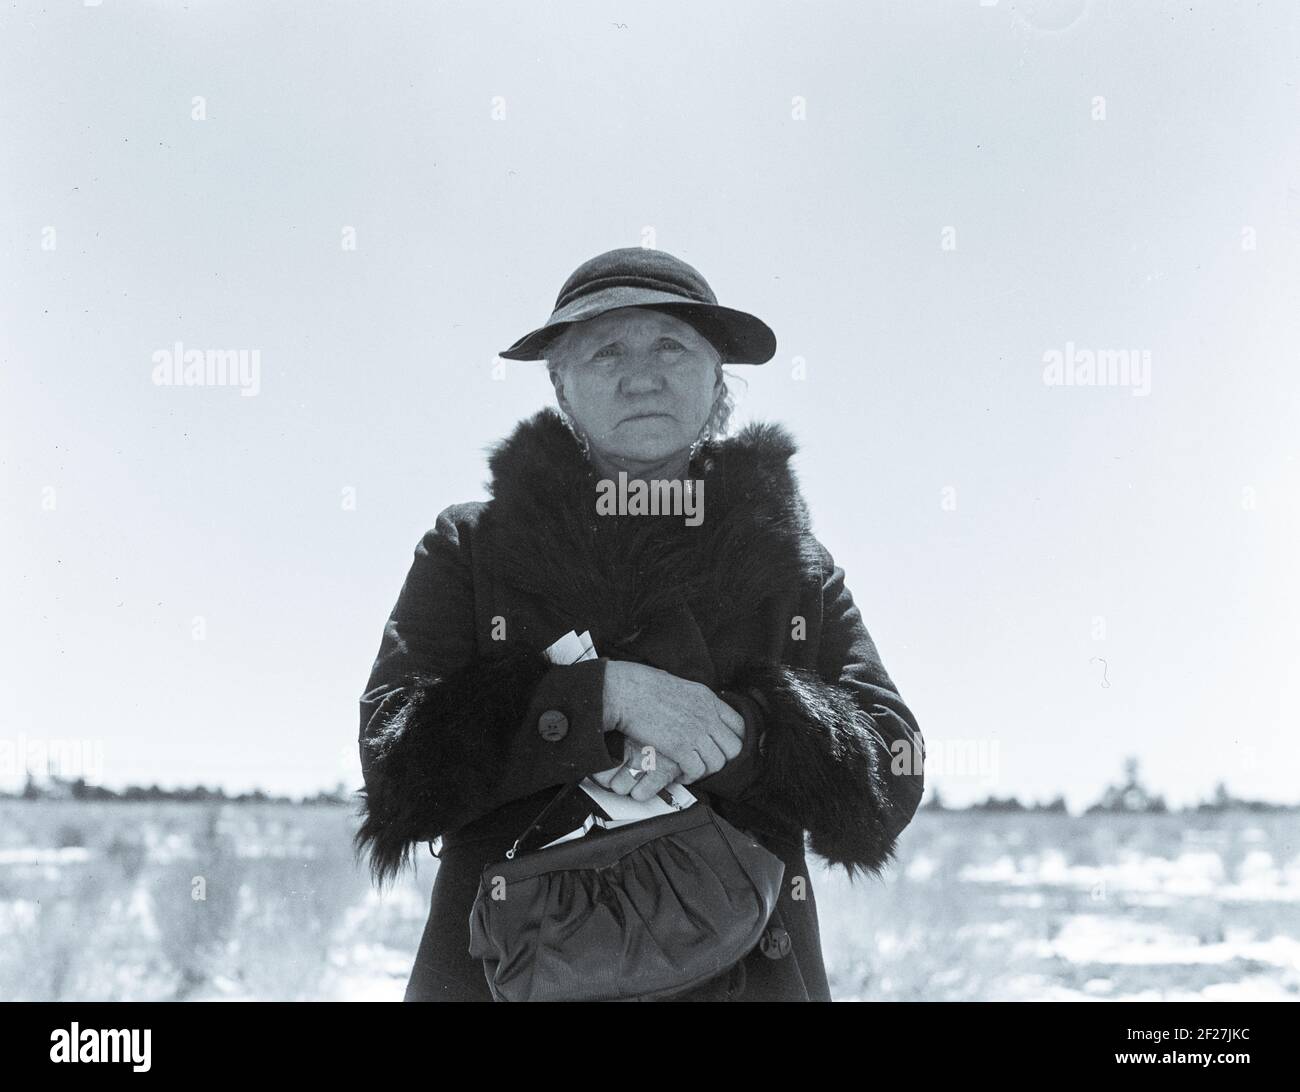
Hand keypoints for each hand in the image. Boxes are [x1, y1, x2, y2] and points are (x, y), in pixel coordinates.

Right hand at [600, 661, 743, 800]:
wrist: (625, 692)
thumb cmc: (642, 685)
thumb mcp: (678, 685)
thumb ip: (692, 700)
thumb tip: (692, 708)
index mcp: (707, 698)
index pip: (739, 724)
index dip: (733, 740)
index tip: (722, 748)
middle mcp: (707, 715)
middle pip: (734, 748)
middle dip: (723, 759)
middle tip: (707, 762)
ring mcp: (695, 731)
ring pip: (718, 763)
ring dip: (705, 771)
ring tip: (691, 771)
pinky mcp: (680, 747)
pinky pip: (697, 770)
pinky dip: (690, 776)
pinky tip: (680, 774)